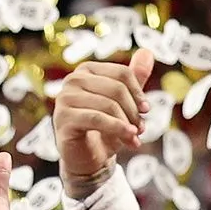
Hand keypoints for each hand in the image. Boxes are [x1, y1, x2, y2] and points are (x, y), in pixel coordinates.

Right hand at [51, 48, 150, 191]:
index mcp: (87, 71)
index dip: (138, 93)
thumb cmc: (104, 129)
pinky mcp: (63, 119)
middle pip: (116, 88)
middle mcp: (73, 80)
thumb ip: (134, 78)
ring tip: (134, 137)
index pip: (122, 74)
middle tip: (141, 128)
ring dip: (127, 123)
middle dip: (133, 111)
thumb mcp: (123, 103)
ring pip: (108, 104)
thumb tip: (147, 52)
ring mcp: (65, 99)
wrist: (86, 157)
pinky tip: (129, 137)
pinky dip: (117, 128)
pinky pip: (97, 119)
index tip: (146, 110)